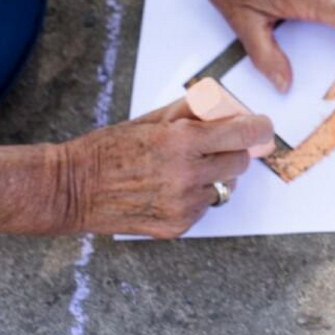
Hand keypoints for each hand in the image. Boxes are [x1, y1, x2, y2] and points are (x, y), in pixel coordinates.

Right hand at [53, 99, 272, 238]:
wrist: (72, 189)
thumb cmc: (109, 149)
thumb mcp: (152, 120)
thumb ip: (192, 113)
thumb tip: (226, 108)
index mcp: (182, 142)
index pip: (244, 135)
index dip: (258, 128)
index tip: (262, 126)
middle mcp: (187, 176)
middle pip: (240, 163)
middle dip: (232, 151)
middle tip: (213, 146)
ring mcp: (183, 205)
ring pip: (223, 188)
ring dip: (213, 177)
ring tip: (182, 170)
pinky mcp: (176, 227)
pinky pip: (204, 208)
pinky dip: (196, 197)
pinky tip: (169, 189)